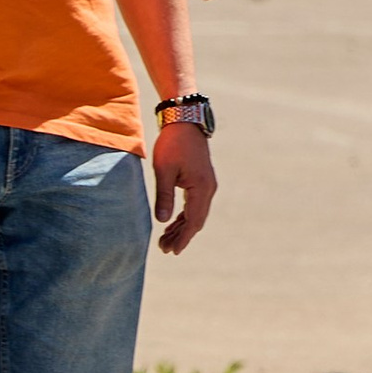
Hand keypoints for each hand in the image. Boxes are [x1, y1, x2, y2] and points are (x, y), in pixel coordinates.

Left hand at [152, 117, 216, 254]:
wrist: (185, 121)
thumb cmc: (172, 144)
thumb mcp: (164, 171)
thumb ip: (164, 197)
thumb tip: (162, 221)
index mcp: (201, 188)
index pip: (193, 221)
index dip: (182, 238)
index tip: (172, 251)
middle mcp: (209, 189)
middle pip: (196, 221)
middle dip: (181, 236)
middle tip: (164, 248)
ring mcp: (207, 185)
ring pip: (196, 214)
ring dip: (182, 227)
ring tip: (165, 239)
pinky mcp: (202, 181)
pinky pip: (195, 205)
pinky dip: (184, 216)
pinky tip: (172, 223)